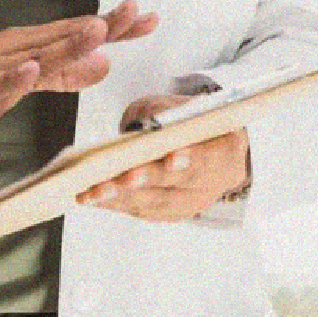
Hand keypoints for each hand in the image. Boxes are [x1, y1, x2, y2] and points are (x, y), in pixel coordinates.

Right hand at [0, 0, 157, 164]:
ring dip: (63, 42)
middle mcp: (8, 52)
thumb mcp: (20, 86)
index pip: (74, 35)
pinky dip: (12, 76)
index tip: (147, 18)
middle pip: (59, 36)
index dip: (112, 27)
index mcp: (23, 50)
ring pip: (30, 55)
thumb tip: (105, 63)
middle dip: (98, 25)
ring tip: (94, 31)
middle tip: (133, 12)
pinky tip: (30, 68)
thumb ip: (62, 74)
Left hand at [75, 93, 250, 220]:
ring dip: (123, 198)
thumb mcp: (184, 105)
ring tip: (92, 192)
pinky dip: (117, 204)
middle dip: (147, 180)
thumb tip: (148, 120)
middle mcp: (212, 183)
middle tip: (122, 177)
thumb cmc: (192, 121)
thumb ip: (168, 112)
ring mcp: (192, 202)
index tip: (171, 158)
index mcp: (226, 150)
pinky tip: (92, 198)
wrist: (210, 145)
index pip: (210, 157)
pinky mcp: (171, 211)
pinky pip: (143, 210)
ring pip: (157, 204)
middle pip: (178, 185)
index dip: (191, 160)